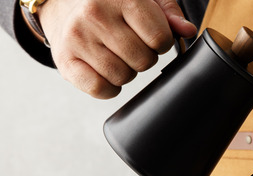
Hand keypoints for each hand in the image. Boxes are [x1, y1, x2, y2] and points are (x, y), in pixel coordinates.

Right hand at [38, 0, 197, 98]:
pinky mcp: (64, 60)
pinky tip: (105, 71)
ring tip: (117, 54)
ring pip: (123, 77)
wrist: (63, 6)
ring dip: (126, 71)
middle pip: (143, 60)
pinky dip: (109, 88)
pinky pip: (100, 89)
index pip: (160, 38)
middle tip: (132, 46)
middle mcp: (95, 15)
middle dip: (144, 57)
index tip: (152, 37)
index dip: (162, 43)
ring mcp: (77, 38)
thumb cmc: (112, 5)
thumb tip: (187, 30)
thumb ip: (169, 14)